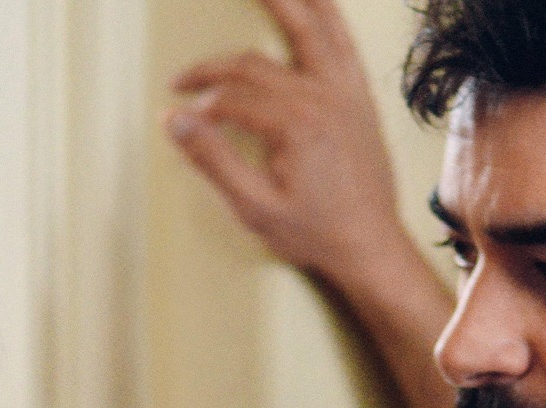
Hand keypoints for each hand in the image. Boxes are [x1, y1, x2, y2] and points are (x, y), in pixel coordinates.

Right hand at [165, 0, 408, 288]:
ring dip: (287, 3)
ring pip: (313, 30)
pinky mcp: (361, 100)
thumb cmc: (316, 233)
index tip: (180, 121)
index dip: (200, 108)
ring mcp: (347, 96)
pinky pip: (345, 45)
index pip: (231, 100)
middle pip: (255, 63)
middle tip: (185, 72)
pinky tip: (318, 3)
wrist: (371, 246)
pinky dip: (331, 18)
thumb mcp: (255, 208)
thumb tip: (174, 120)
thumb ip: (212, 161)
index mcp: (295, 125)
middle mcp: (323, 100)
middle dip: (214, 68)